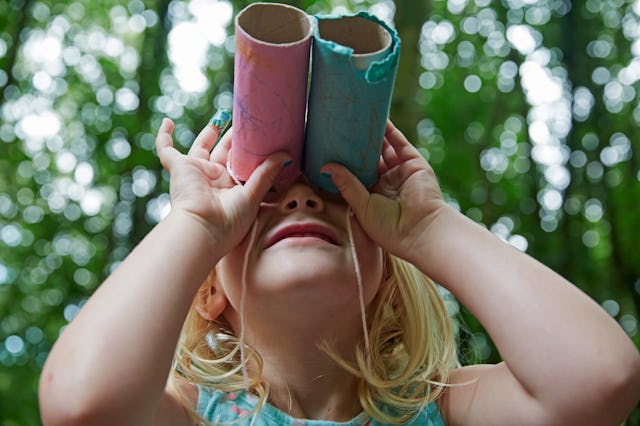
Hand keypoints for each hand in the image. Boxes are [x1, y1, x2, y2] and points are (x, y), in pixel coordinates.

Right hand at [155, 118, 290, 252]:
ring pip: (202, 146)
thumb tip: (285, 154)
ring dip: (211, 131)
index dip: (248, 151)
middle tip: (245, 122)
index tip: (260, 135)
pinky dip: (164, 136)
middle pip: (223, 152)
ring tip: (224, 114)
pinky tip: (167, 121)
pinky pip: (166, 149)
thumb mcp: (253, 195)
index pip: (240, 164)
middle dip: (233, 138)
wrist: (202, 228)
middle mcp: (213, 179)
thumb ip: (266, 173)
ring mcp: (196, 172)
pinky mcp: (179, 168)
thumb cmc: (229, 221)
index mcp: (231, 188)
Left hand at [321, 121, 448, 262]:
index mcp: (372, 196)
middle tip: (342, 128)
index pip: (356, 174)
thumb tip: (326, 166)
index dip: (345, 162)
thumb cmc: (389, 228)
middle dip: (357, 145)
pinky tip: (380, 118)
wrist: (420, 230)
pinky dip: (390, 131)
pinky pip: (399, 143)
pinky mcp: (413, 163)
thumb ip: (346, 184)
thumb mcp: (361, 206)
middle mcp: (387, 183)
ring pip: (383, 148)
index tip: (330, 148)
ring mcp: (400, 172)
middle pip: (369, 158)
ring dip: (372, 134)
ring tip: (358, 118)